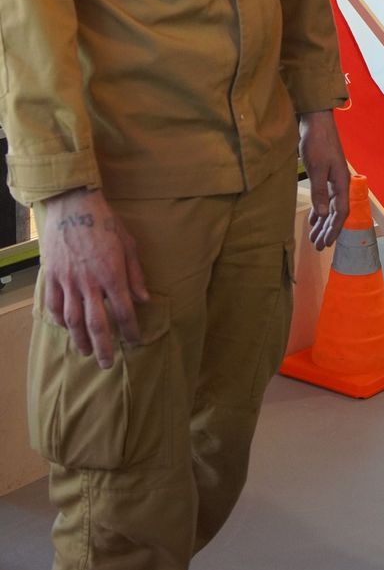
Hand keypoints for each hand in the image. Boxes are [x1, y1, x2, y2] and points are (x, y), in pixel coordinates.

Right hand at [39, 189, 148, 369]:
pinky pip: (54, 305)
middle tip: (107, 364)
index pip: (123, 311)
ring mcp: (68, 280)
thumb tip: (144, 299)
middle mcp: (89, 282)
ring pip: (73, 320)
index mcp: (112, 274)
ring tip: (87, 352)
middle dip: (104, 346)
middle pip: (97, 323)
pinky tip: (66, 328)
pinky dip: (59, 320)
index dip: (130, 330)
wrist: (73, 205)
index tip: (135, 342)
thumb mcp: (129, 244)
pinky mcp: (53, 276)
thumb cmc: (105, 222)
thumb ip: (136, 274)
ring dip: (80, 339)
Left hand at [300, 110, 349, 250]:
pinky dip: (319, 210)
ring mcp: (333, 178)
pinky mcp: (325, 173)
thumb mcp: (317, 168)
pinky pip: (324, 198)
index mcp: (342, 183)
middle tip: (317, 246)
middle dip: (327, 230)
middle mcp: (340, 183)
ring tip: (314, 236)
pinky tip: (313, 218)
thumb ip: (320, 192)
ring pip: (329, 206)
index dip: (333, 230)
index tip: (326, 244)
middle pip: (336, 212)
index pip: (340, 213)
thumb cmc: (317, 143)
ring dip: (322, 222)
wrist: (316, 120)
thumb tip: (324, 216)